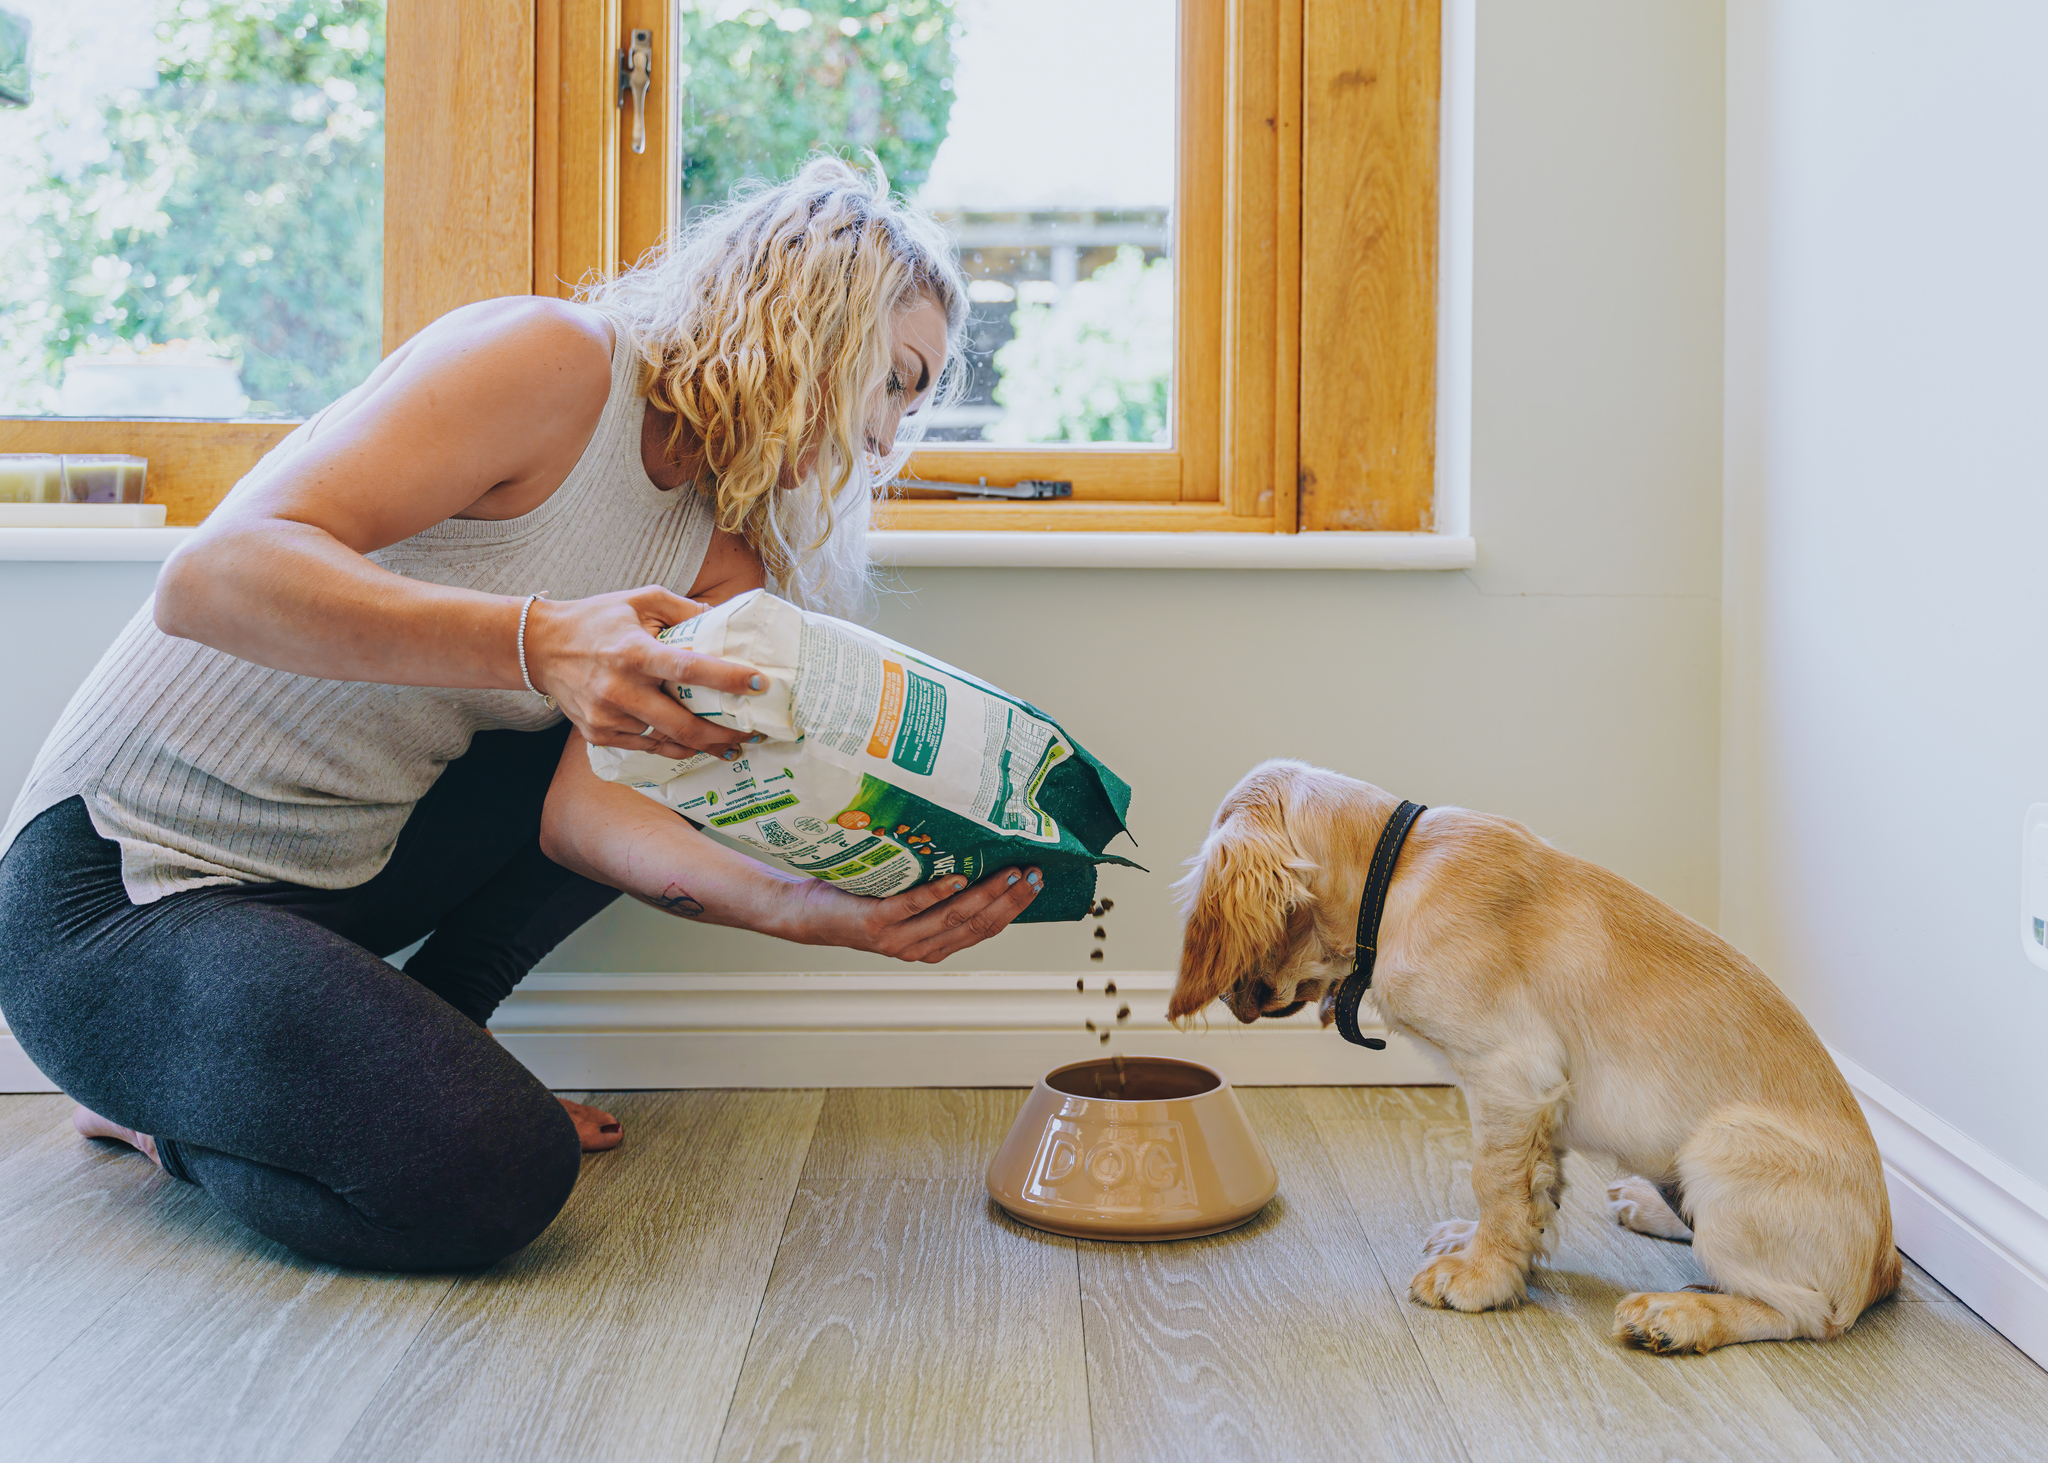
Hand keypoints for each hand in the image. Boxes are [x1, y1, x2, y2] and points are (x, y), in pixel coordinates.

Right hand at [523, 584, 760, 759]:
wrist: (541, 648)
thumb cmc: (596, 620)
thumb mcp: (640, 600)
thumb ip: (682, 608)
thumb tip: (723, 618)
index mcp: (634, 652)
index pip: (689, 668)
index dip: (727, 678)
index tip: (759, 682)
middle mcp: (620, 689)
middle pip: (684, 723)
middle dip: (725, 734)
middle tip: (754, 734)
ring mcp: (608, 717)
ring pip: (668, 740)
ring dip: (704, 745)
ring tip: (731, 745)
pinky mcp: (599, 734)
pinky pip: (648, 747)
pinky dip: (675, 747)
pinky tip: (696, 745)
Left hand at [788, 867, 1043, 962]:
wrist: (805, 914)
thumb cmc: (858, 901)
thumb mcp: (904, 900)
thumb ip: (935, 889)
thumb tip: (973, 850)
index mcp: (933, 944)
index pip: (985, 930)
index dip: (1014, 908)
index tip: (1036, 882)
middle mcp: (919, 947)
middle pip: (976, 926)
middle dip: (1009, 900)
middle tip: (1032, 874)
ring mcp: (897, 938)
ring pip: (951, 919)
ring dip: (984, 896)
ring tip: (1007, 874)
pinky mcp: (875, 924)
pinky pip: (912, 908)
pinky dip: (938, 894)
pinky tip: (957, 878)